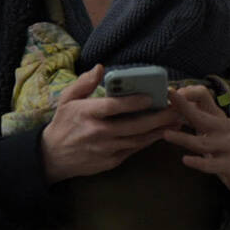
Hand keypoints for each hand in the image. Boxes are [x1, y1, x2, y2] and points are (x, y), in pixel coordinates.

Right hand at [40, 65, 181, 183]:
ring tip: (177, 120)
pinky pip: (134, 150)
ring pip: (138, 140)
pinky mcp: (111, 162)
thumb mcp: (67, 100)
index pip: (113, 107)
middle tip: (176, 109)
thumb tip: (101, 67)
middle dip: (158, 118)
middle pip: (133, 126)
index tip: (151, 96)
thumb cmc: (63, 123)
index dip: (133, 102)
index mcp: (86, 114)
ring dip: (159, 130)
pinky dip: (149, 141)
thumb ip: (84, 83)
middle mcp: (97, 133)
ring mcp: (105, 149)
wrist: (52, 157)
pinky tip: (162, 132)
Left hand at [162, 85, 229, 200]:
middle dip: (184, 106)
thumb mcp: (215, 130)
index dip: (188, 93)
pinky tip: (185, 160)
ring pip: (203, 142)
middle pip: (201, 116)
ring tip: (165, 135)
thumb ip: (199, 117)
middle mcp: (226, 128)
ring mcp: (229, 146)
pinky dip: (198, 162)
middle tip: (168, 96)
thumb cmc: (227, 150)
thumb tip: (177, 103)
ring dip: (183, 138)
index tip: (172, 94)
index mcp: (219, 117)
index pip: (205, 96)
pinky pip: (211, 164)